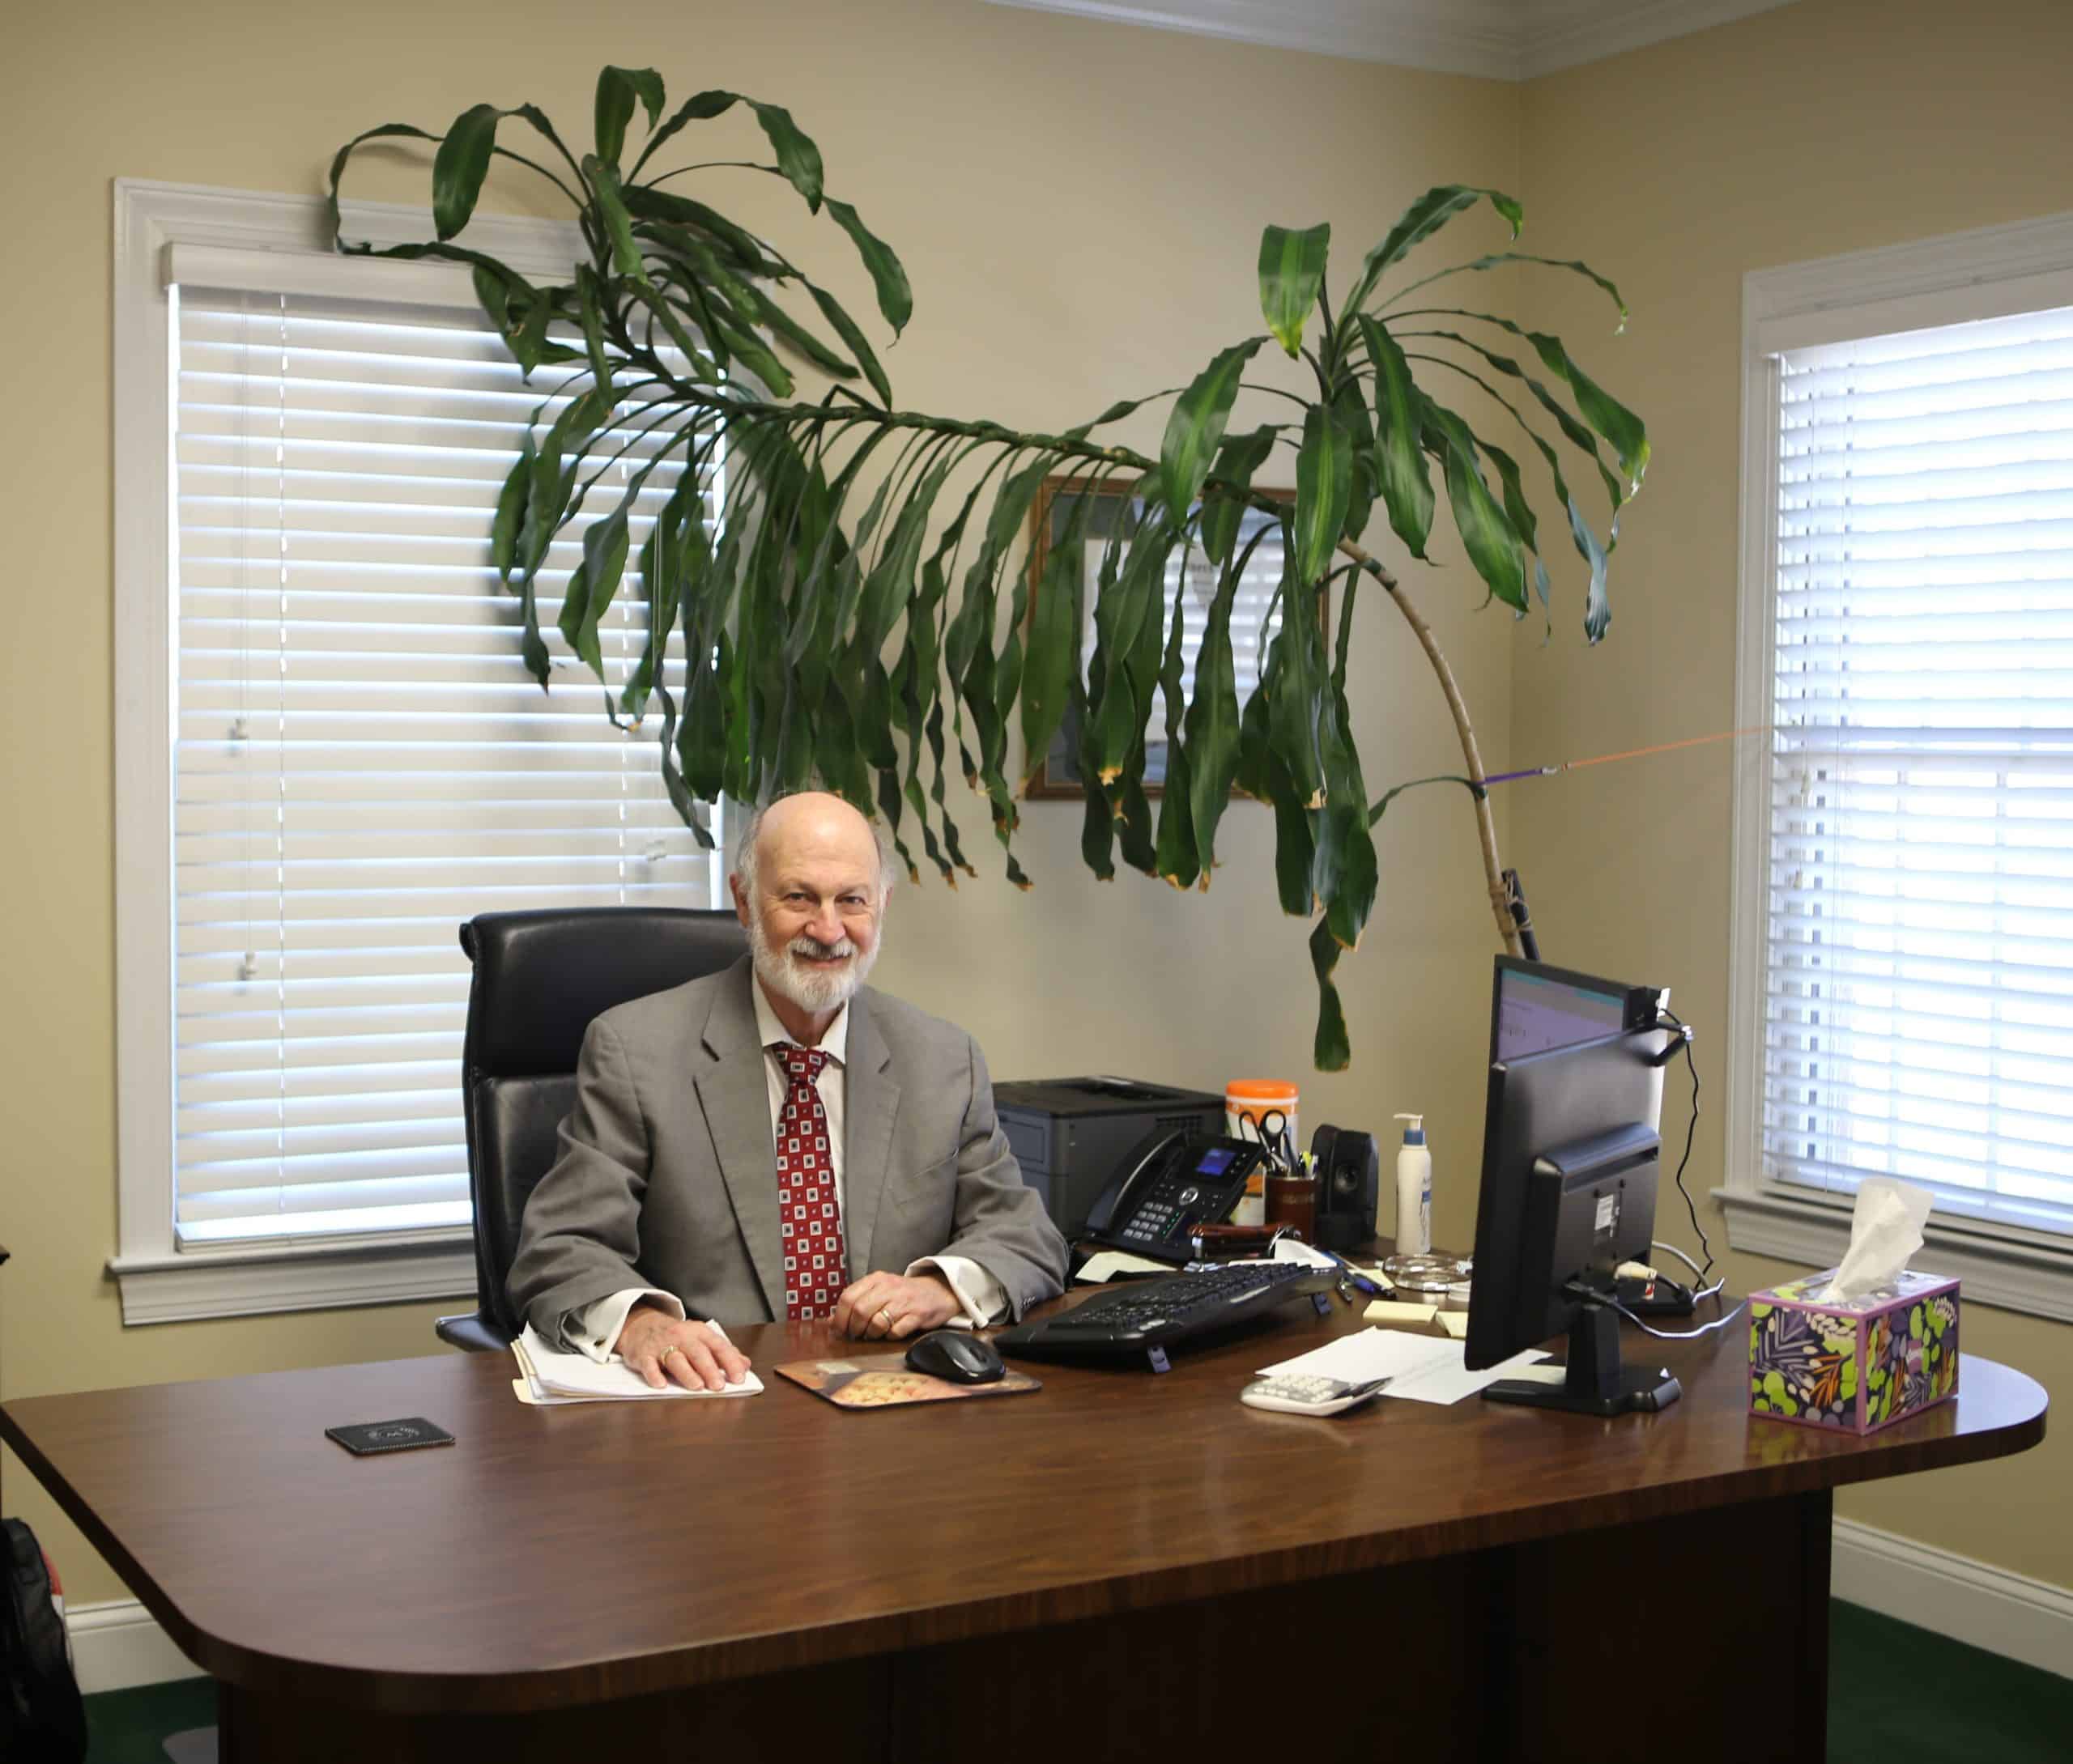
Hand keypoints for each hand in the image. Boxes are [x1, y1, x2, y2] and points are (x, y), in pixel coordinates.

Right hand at [616, 1303, 751, 1391]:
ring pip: (675, 1358)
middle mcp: (681, 1337)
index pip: (718, 1346)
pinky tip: (661, 1384)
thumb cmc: (677, 1337)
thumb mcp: (701, 1339)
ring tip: (697, 1386)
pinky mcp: (643, 1354)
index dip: (730, 1362)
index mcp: (699, 1333)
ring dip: (687, 1373)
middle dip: (709, 1369)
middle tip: (719, 1386)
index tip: (739, 1378)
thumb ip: (723, 1352)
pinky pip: (648, 1364)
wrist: (643, 1326)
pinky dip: (654, 1374)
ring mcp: (661, 1345)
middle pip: (698, 1352)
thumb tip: (745, 1365)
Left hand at [831, 1269, 962, 1340]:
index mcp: (876, 1280)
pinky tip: (892, 1332)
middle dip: (854, 1328)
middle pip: (860, 1311)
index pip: (848, 1297)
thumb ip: (857, 1301)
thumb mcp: (879, 1290)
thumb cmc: (904, 1294)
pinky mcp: (917, 1315)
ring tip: (875, 1334)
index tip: (839, 1330)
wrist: (938, 1291)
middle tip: (857, 1335)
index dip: (839, 1318)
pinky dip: (890, 1336)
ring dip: (872, 1334)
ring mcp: (904, 1301)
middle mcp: (889, 1287)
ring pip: (876, 1323)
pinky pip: (895, 1331)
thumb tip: (831, 1322)